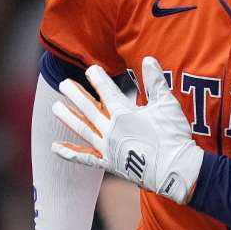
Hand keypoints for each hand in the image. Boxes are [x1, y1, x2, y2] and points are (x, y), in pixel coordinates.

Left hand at [51, 56, 202, 204]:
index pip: (106, 91)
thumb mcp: (167, 105)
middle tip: (63, 83)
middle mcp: (111, 130)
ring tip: (55, 107)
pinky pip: (85, 158)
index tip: (90, 69)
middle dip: (75, 94)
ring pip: (82, 129)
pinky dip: (70, 153)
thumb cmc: (173, 136)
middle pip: (88, 108)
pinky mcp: (109, 164)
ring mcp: (107, 148)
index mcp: (124, 114)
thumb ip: (155, 82)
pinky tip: (56, 147)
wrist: (175, 170)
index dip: (97, 78)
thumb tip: (148, 59)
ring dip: (68, 117)